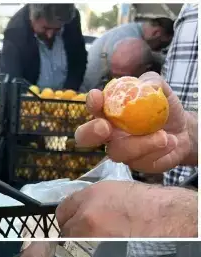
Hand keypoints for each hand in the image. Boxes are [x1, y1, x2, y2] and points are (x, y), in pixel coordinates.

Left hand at [56, 180, 198, 237]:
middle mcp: (86, 211)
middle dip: (73, 230)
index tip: (72, 222)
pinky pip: (84, 251)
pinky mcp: (97, 246)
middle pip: (65, 226)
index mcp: (91, 194)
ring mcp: (89, 230)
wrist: (168, 217)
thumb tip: (83, 211)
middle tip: (85, 234)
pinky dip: (89, 251)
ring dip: (81, 242)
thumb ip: (94, 201)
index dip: (68, 217)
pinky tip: (103, 248)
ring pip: (73, 240)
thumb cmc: (150, 204)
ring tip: (97, 242)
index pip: (63, 209)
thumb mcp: (117, 191)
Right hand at [75, 72, 192, 172]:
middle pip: (84, 137)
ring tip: (164, 136)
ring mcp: (120, 151)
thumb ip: (150, 81)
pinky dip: (159, 151)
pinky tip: (171, 143)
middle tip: (105, 128)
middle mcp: (108, 133)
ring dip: (141, 144)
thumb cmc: (164, 109)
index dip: (92, 103)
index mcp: (109, 112)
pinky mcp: (135, 164)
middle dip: (91, 132)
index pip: (93, 108)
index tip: (97, 98)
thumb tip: (143, 85)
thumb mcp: (160, 88)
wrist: (184, 131)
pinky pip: (140, 162)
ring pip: (117, 152)